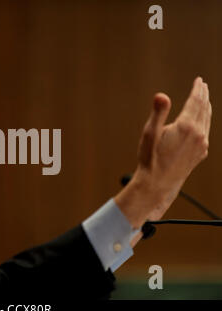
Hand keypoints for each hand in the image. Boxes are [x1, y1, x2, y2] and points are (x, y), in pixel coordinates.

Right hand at [115, 77, 210, 228]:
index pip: (195, 102)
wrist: (157, 184)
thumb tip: (162, 95)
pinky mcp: (200, 153)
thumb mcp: (150, 133)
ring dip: (206, 108)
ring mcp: (201, 145)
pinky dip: (205, 122)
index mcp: (186, 127)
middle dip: (203, 95)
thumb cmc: (150, 158)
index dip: (197, 89)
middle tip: (202, 85)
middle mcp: (198, 135)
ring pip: (207, 121)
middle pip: (203, 109)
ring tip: (204, 99)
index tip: (198, 80)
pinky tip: (202, 122)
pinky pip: (206, 132)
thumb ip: (158, 112)